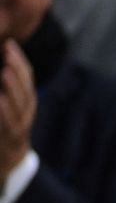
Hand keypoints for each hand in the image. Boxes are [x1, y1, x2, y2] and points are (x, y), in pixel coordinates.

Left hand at [0, 39, 35, 174]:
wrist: (8, 159)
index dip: (19, 59)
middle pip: (25, 86)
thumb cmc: (4, 126)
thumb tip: (3, 63)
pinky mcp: (10, 136)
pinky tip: (0, 100)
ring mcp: (20, 124)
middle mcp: (27, 111)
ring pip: (20, 103)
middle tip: (7, 51)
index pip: (27, 76)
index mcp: (26, 100)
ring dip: (12, 86)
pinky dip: (4, 111)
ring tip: (4, 70)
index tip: (8, 43)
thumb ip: (9, 88)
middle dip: (17, 68)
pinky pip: (8, 122)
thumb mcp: (9, 104)